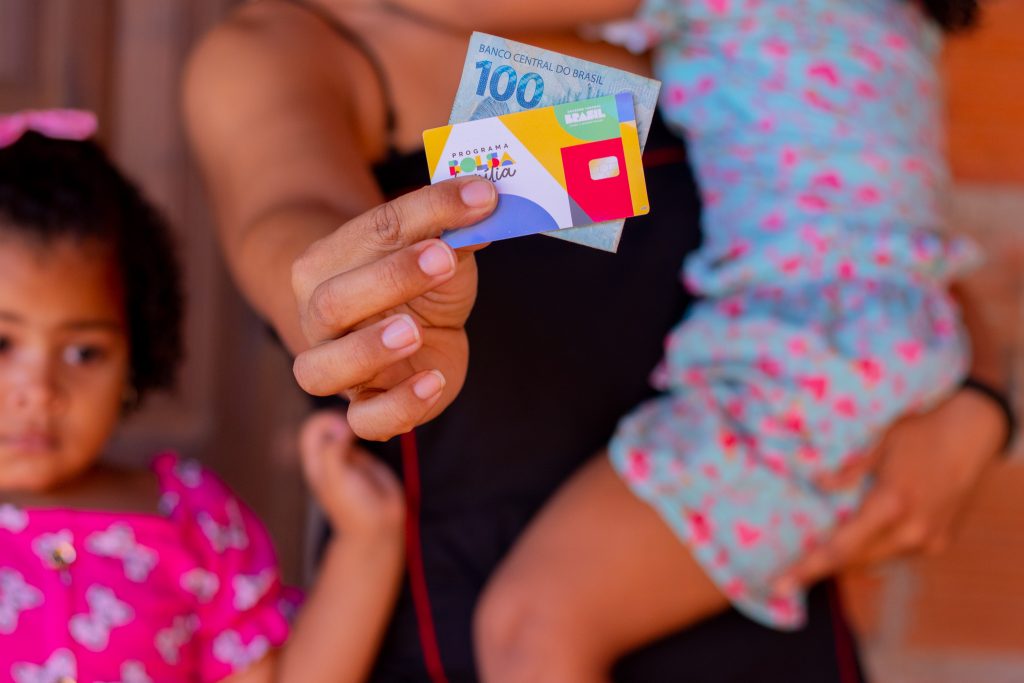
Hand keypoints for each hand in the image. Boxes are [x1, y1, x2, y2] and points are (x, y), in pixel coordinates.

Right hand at [291, 178, 496, 440]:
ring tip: (413, 332)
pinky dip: (397, 407)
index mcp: (327, 264)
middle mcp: (319, 316)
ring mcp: (336, 366)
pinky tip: (432, 382)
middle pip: (333, 301)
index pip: (371, 231)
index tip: (480, 199)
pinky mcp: (366, 406)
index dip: (428, 212)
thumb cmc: (419, 283)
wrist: (412, 330)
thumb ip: (453, 230)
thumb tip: (484, 201)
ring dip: (368, 350)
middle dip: (389, 280)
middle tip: (443, 259)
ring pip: (321, 369)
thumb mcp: (440, 251)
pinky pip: (364, 420)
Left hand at [299, 410, 404, 540]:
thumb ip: (333, 451)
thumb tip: (343, 425)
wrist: (379, 525)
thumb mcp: (336, 479)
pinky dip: (372, 428)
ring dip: (358, 421)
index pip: (312, 428)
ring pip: (347, 425)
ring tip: (371, 427)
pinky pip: (365, 434)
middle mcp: (330, 456)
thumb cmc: (353, 506)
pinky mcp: (367, 457)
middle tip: (360, 426)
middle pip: (328, 422)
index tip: (346, 433)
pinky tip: (380, 434)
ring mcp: (349, 455)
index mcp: (316, 462)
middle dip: (343, 416)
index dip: (327, 423)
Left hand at [775, 388, 1006, 590]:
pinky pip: (896, 554)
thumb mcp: (877, 443)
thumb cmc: (919, 432)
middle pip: (855, 561)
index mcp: (891, 505)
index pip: (840, 548)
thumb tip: (816, 484)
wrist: (970, 435)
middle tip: (790, 568)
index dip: (808, 569)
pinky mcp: (939, 543)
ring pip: (876, 560)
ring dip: (851, 554)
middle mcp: (911, 531)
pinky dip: (876, 547)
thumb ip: (846, 470)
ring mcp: (929, 541)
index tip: (781, 584)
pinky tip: (862, 531)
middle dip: (823, 566)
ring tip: (822, 546)